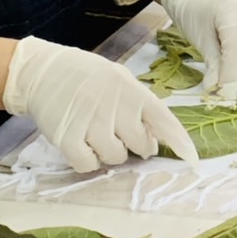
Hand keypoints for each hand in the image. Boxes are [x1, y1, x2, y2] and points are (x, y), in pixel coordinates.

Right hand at [2, 37, 197, 171]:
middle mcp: (114, 106)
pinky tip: (84, 145)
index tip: (193, 159)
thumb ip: (140, 104)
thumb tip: (159, 135)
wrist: (43, 71)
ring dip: (111, 153)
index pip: (163, 119)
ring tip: (98, 135)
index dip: (180, 141)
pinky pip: (88, 165)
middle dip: (138, 146)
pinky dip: (89, 161)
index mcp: (131, 90)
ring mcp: (90, 123)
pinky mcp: (67, 138)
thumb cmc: (88, 76)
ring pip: (115, 157)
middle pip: (140, 145)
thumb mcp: (120, 79)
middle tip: (123, 135)